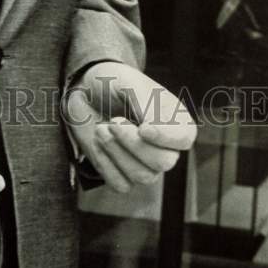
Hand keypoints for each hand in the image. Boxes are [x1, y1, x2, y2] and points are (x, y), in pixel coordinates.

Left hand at [65, 62, 196, 193]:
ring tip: (101, 128)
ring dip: (116, 151)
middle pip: (163, 162)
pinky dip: (105, 163)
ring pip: (142, 176)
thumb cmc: (111, 83)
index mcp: (174, 119)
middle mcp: (165, 146)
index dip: (166, 137)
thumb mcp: (128, 82)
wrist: (83, 93)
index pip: (184, 138)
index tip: (143, 128)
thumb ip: (146, 103)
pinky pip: (121, 184)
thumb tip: (153, 130)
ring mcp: (145, 164)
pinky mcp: (123, 176)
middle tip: (113, 121)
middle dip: (133, 143)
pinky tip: (98, 142)